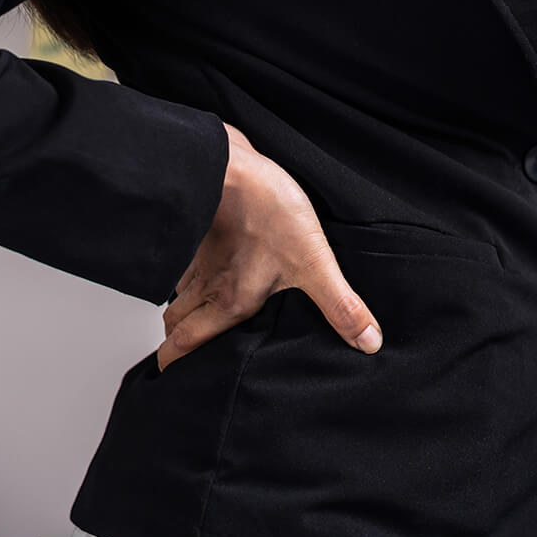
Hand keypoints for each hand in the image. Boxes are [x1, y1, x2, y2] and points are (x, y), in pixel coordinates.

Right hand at [157, 122, 382, 370]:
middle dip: (174, 342)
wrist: (232, 161)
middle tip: (179, 354)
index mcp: (228, 302)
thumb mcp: (314, 263)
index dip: (173, 362)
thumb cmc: (266, 209)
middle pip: (175, 324)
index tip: (169, 375)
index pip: (185, 343)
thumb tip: (368, 342)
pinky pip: (182, 267)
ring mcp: (196, 260)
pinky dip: (187, 279)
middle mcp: (206, 286)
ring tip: (191, 322)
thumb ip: (340, 306)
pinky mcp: (196, 234)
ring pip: (177, 296)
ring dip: (180, 312)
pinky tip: (204, 277)